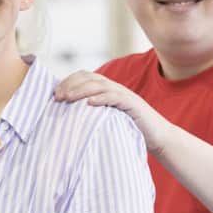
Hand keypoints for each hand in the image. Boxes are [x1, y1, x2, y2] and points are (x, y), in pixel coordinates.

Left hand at [54, 71, 172, 155]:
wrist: (157, 136)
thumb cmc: (130, 129)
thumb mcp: (107, 118)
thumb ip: (92, 113)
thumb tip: (66, 118)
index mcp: (107, 89)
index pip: (84, 76)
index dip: (68, 81)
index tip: (54, 95)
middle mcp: (114, 88)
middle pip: (89, 78)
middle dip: (70, 85)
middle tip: (57, 97)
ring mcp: (124, 95)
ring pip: (99, 85)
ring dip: (81, 90)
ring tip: (67, 98)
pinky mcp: (132, 105)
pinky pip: (115, 97)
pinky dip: (102, 98)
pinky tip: (90, 104)